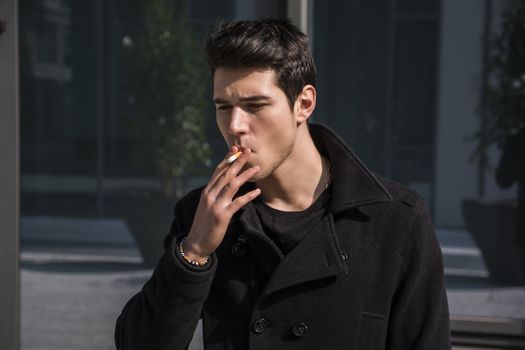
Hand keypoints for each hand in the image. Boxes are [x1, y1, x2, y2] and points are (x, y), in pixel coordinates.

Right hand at [182, 146, 260, 262]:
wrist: (196, 243)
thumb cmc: (203, 225)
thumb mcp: (206, 206)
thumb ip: (214, 194)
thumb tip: (224, 185)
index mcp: (207, 192)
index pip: (218, 171)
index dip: (227, 159)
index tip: (236, 149)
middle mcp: (210, 195)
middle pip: (226, 174)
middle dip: (238, 161)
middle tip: (248, 151)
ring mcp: (216, 205)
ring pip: (232, 185)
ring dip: (245, 175)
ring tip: (256, 168)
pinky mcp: (222, 215)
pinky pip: (237, 203)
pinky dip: (248, 196)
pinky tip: (257, 191)